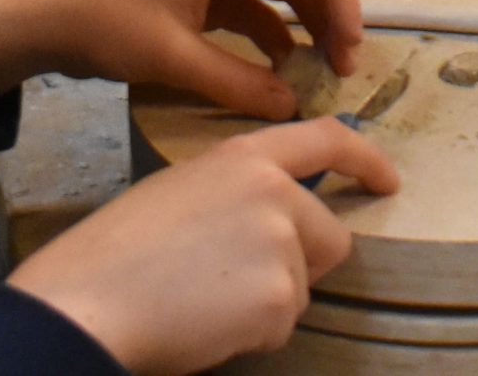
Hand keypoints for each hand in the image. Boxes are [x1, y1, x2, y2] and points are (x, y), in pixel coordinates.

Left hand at [0, 0, 362, 114]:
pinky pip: (250, 8)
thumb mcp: (170, 58)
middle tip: (343, 68)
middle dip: (329, 14)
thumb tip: (290, 107)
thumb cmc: (102, 23)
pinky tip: (277, 71)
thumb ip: (235, 82)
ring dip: (303, 25)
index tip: (350, 50)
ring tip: (320, 73)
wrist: (40, 17)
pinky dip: (270, 35)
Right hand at [9, 119, 396, 374]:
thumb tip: (278, 221)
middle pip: (331, 237)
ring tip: (204, 298)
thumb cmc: (120, 249)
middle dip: (301, 265)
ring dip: (267, 303)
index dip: (365, 160)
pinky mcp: (279, 298)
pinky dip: (251, 335)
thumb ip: (241, 192)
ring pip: (303, 287)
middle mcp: (275, 193)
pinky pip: (282, 326)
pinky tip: (206, 323)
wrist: (91, 298)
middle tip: (233, 280)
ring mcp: (282, 245)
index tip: (386, 180)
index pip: (326, 141)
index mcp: (246, 157)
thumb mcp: (184, 189)